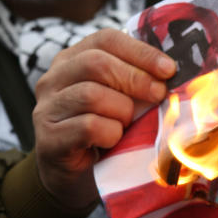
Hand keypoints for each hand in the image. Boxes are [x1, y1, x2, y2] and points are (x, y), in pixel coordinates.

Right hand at [32, 28, 175, 208]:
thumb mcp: (121, 98)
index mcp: (72, 59)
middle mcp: (53, 79)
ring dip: (122, 111)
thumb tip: (171, 71)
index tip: (169, 69)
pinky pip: (88, 127)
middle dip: (136, 78)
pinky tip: (113, 142)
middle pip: (96, 63)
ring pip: (91, 94)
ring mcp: (46, 109)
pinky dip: (111, 134)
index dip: (141, 52)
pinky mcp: (48, 139)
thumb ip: (136, 79)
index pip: (106, 39)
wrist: (74, 178)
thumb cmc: (104, 132)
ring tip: (128, 125)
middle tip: (159, 94)